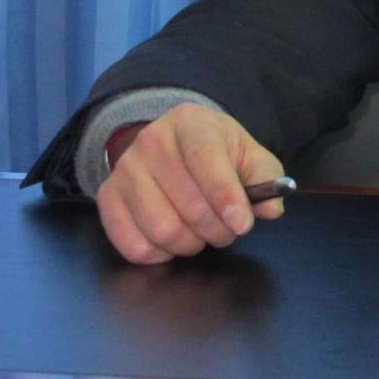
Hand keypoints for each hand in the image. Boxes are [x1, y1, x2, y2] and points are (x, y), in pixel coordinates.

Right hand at [95, 103, 284, 263]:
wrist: (175, 144)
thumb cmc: (218, 152)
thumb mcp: (248, 154)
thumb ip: (266, 179)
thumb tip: (271, 208)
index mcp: (191, 123)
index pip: (206, 161)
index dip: (226, 197)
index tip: (242, 224)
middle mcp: (152, 141)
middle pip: (188, 204)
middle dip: (218, 229)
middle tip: (229, 230)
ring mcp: (124, 170)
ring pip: (161, 229)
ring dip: (192, 244)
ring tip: (203, 234)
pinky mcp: (108, 198)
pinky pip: (134, 245)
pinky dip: (161, 255)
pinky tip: (175, 240)